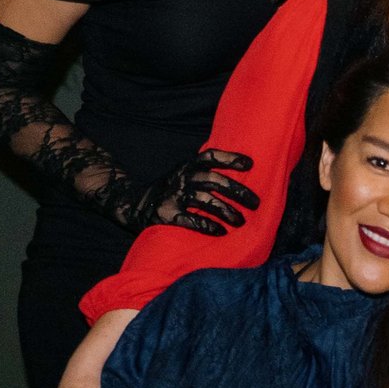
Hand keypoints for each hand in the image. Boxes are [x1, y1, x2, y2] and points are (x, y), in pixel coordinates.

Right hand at [105, 147, 257, 235]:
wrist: (131, 205)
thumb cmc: (169, 191)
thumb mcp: (182, 175)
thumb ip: (204, 173)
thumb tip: (242, 174)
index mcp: (187, 167)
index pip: (210, 156)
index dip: (230, 158)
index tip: (250, 164)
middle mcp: (181, 178)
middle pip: (214, 180)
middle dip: (238, 191)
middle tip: (256, 203)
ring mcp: (173, 196)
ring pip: (206, 201)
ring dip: (227, 211)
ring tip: (241, 220)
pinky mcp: (166, 215)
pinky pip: (191, 220)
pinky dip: (208, 226)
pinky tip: (221, 231)